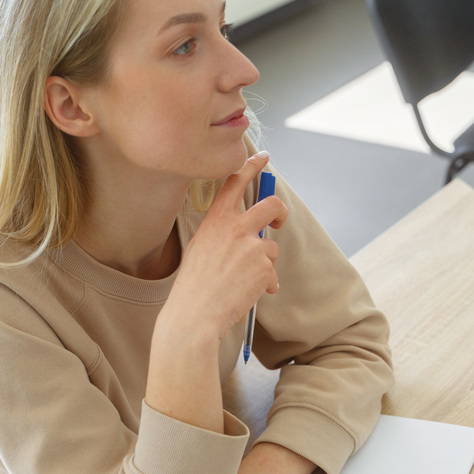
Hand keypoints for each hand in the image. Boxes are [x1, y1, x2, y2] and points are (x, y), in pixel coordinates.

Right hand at [146, 153, 286, 432]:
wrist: (195, 314)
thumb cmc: (194, 286)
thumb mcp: (201, 249)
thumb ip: (224, 236)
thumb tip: (252, 238)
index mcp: (215, 220)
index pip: (235, 182)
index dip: (252, 167)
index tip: (264, 158)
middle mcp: (235, 227)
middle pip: (271, 204)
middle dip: (279, 211)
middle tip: (279, 218)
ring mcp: (252, 245)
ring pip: (271, 248)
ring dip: (265, 265)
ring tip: (244, 283)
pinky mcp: (264, 266)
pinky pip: (272, 273)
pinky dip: (265, 285)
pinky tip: (246, 294)